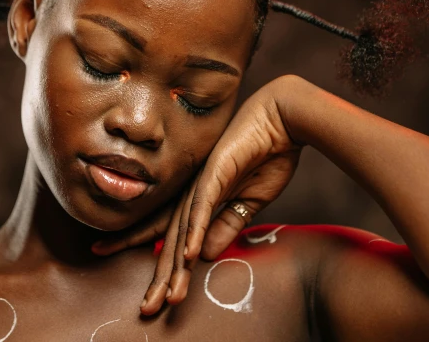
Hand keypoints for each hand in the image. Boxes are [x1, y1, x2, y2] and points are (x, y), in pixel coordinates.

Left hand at [93, 75, 302, 314]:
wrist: (281, 119)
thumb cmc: (267, 155)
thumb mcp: (248, 202)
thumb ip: (227, 225)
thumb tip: (204, 256)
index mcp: (202, 198)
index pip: (174, 235)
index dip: (159, 262)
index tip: (148, 293)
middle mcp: (195, 190)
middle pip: (171, 238)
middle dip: (159, 275)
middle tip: (147, 309)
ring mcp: (202, 180)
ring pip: (183, 228)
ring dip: (175, 264)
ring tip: (167, 296)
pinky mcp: (215, 170)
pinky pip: (202, 205)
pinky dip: (195, 230)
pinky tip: (188, 255)